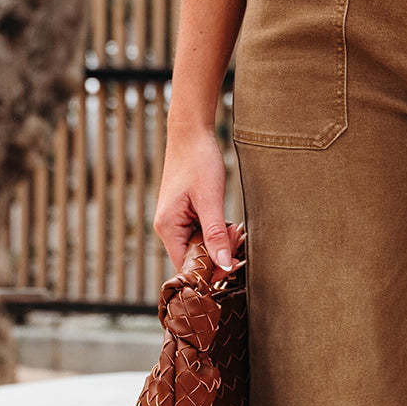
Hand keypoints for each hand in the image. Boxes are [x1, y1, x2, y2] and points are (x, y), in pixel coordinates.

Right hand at [153, 128, 236, 276]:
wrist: (192, 134)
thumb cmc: (199, 162)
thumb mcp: (211, 200)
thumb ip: (217, 235)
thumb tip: (224, 265)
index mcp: (168, 227)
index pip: (187, 266)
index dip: (211, 271)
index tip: (234, 264)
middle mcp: (168, 228)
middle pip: (195, 259)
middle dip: (219, 254)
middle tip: (238, 238)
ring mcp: (176, 222)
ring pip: (201, 248)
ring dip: (221, 243)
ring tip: (236, 229)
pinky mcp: (185, 216)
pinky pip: (202, 235)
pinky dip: (218, 233)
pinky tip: (230, 225)